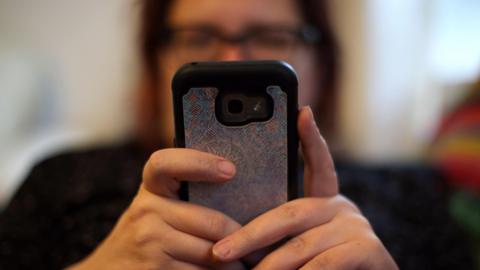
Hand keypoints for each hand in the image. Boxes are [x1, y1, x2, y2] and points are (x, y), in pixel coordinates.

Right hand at [69, 149, 244, 269]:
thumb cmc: (144, 234)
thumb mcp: (155, 207)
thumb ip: (184, 196)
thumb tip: (236, 186)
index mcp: (151, 188)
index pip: (169, 162)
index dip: (200, 162)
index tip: (230, 170)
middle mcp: (147, 210)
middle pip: (213, 222)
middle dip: (243, 238)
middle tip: (261, 243)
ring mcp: (149, 241)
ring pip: (213, 252)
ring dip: (236, 262)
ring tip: (249, 261)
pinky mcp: (155, 269)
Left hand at [211, 107, 397, 268]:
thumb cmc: (328, 267)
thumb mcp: (302, 243)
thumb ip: (282, 233)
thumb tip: (233, 239)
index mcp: (325, 201)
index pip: (318, 164)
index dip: (310, 138)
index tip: (303, 112)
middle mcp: (341, 207)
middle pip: (289, 213)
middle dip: (250, 236)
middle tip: (220, 252)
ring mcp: (356, 227)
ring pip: (302, 244)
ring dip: (271, 265)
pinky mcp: (368, 249)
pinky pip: (325, 264)